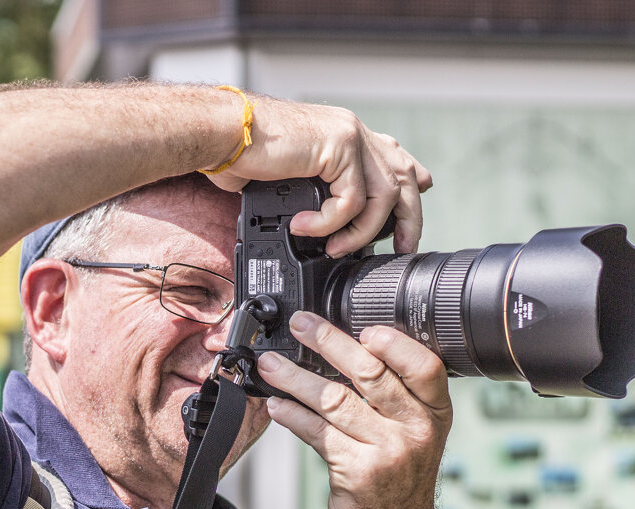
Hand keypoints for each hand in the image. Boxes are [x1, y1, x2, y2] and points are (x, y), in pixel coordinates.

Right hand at [205, 96, 431, 257]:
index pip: (395, 158)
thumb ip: (318, 192)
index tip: (408, 220)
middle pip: (404, 178)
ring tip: (334, 249)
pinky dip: (330, 223)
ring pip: (383, 195)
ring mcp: (350, 136)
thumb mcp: (291, 178)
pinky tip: (304, 227)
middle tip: (401, 248)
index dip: (411, 186)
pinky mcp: (339, 146)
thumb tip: (328, 223)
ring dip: (361, 232)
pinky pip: (351, 200)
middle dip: (409, 219)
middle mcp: (354, 132)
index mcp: (346, 135)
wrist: (223, 136)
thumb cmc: (245, 156)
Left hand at [254, 311, 451, 508]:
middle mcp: (416, 430)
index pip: (423, 366)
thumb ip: (395, 397)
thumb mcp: (417, 435)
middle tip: (301, 325)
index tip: (362, 328)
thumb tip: (347, 349)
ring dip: (295, 378)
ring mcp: (387, 451)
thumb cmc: (400, 480)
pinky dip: (292, 415)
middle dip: (328, 342)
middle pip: (370, 374)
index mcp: (435, 413)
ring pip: (334, 400)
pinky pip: (317, 432)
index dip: (393, 343)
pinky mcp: (356, 472)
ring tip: (270, 365)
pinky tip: (276, 405)